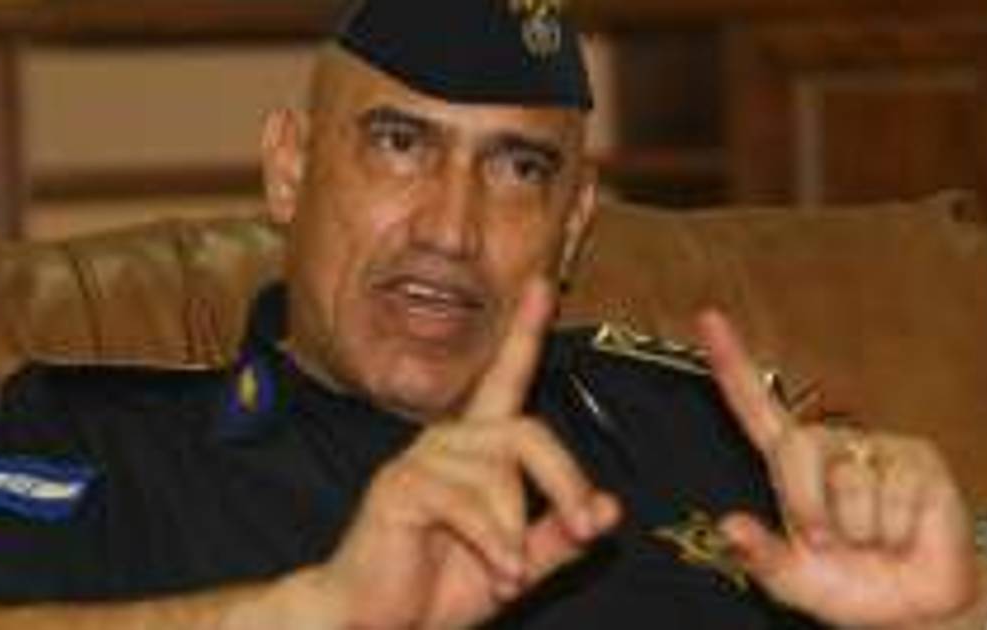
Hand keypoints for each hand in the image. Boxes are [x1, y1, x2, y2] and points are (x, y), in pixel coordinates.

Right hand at [311, 278, 619, 629]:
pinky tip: (498, 574)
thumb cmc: (439, 588)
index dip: (525, 333)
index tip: (543, 284)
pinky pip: (466, 503)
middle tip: (585, 529)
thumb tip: (613, 507)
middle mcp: (447, 442)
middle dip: (566, 481)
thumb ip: (560, 537)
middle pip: (526, 432)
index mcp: (475, 451)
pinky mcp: (399, 487)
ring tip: (507, 573)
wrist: (374, 623)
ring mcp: (419, 461)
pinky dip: (493, 543)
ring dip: (516, 534)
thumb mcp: (515, 563)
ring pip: (499, 474)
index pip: (504, 379)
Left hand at [698, 310, 985, 628]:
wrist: (914, 605)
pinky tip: (901, 533)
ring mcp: (874, 447)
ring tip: (872, 540)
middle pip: (797, 449)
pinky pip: (893, 496)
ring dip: (857, 529)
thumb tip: (729, 525)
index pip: (754, 406)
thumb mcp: (791, 579)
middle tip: (830, 544)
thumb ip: (758, 554)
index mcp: (789, 465)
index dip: (731, 363)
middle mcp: (829, 445)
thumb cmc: (846, 584)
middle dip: (807, 508)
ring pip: (849, 483)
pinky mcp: (918, 459)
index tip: (708, 318)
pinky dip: (893, 531)